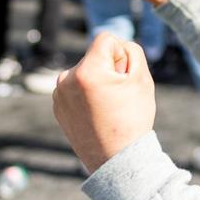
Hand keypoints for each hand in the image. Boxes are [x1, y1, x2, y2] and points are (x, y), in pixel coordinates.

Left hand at [52, 33, 155, 172]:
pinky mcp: (57, 106)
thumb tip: (115, 46)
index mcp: (87, 71)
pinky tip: (97, 114)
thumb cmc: (132, 119)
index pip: (106, 39)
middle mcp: (66, 79)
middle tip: (118, 96)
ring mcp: (59, 94)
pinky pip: (75, 88)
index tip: (123, 77)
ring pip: (85, 71)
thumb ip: (131, 51)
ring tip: (107, 107)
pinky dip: (86, 94)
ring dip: (96, 80)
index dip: (121, 54)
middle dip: (108, 68)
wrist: (116, 160)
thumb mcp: (142, 79)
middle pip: (94, 56)